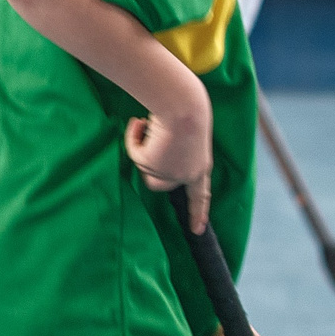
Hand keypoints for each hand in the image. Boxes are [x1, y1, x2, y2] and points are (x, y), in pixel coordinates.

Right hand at [127, 108, 211, 230]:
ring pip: (144, 169)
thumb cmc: (188, 111)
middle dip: (147, 166)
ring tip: (149, 125)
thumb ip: (174, 153)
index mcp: (201, 166)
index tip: (197, 229)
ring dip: (141, 149)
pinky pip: (134, 154)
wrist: (183, 106)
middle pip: (157, 184)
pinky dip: (133, 137)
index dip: (198, 212)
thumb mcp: (187, 137)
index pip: (200, 195)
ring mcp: (169, 173)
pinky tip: (140, 122)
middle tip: (145, 143)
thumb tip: (150, 157)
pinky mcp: (152, 165)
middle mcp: (186, 174)